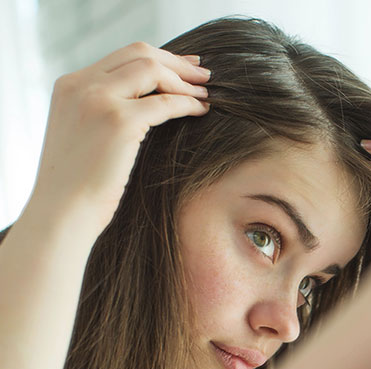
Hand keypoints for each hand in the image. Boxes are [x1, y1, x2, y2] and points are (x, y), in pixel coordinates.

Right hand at [28, 42, 210, 232]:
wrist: (63, 212)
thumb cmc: (78, 185)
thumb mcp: (84, 136)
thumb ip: (103, 112)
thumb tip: (145, 103)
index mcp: (70, 85)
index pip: (121, 56)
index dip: (159, 58)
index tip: (184, 67)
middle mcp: (81, 85)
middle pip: (139, 53)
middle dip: (177, 62)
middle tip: (204, 74)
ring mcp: (98, 100)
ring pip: (152, 70)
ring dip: (185, 81)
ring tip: (206, 93)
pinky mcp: (118, 122)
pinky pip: (165, 102)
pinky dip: (188, 103)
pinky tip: (201, 111)